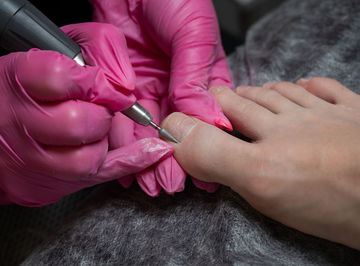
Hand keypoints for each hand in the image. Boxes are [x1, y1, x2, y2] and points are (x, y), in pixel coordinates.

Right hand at [0, 23, 172, 205]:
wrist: (11, 121)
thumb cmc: (46, 81)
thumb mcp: (73, 48)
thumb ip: (103, 50)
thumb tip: (125, 84)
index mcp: (15, 77)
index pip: (58, 77)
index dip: (95, 82)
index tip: (108, 87)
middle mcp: (11, 119)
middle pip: (74, 123)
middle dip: (102, 117)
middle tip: (100, 111)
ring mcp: (21, 156)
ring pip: (82, 159)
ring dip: (102, 143)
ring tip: (94, 131)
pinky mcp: (33, 184)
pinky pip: (91, 178)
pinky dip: (117, 163)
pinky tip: (125, 151)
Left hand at [93, 0, 233, 195]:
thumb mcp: (193, 32)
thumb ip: (196, 75)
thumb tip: (206, 117)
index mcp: (203, 74)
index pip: (207, 117)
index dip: (205, 145)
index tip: (203, 173)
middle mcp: (176, 85)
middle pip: (176, 129)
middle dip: (172, 159)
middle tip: (169, 184)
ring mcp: (148, 87)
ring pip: (148, 129)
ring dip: (147, 157)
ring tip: (148, 182)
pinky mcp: (121, 86)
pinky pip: (121, 118)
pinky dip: (121, 140)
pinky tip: (124, 162)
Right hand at [162, 78, 359, 249]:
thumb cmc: (329, 194)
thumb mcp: (259, 180)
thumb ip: (215, 154)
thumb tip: (177, 134)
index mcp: (269, 134)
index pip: (225, 113)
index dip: (204, 109)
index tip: (191, 112)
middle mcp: (295, 118)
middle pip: (254, 100)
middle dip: (231, 98)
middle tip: (217, 99)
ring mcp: (328, 114)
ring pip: (287, 94)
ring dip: (265, 91)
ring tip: (252, 92)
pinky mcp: (356, 117)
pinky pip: (331, 91)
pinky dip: (312, 86)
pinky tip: (305, 87)